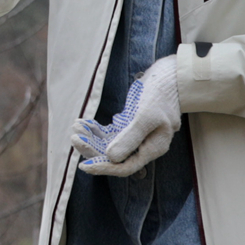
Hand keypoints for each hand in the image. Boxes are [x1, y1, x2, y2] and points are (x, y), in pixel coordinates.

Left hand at [74, 56, 180, 177]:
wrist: (169, 76)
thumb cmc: (161, 95)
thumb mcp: (146, 116)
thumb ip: (130, 138)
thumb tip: (111, 157)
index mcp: (152, 148)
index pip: (125, 167)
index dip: (104, 168)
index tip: (84, 165)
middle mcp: (144, 146)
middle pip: (114, 157)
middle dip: (93, 149)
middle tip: (75, 137)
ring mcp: (136, 137)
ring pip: (109, 145)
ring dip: (91, 138)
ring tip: (76, 126)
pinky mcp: (130, 126)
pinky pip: (110, 134)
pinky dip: (96, 130)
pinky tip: (84, 123)